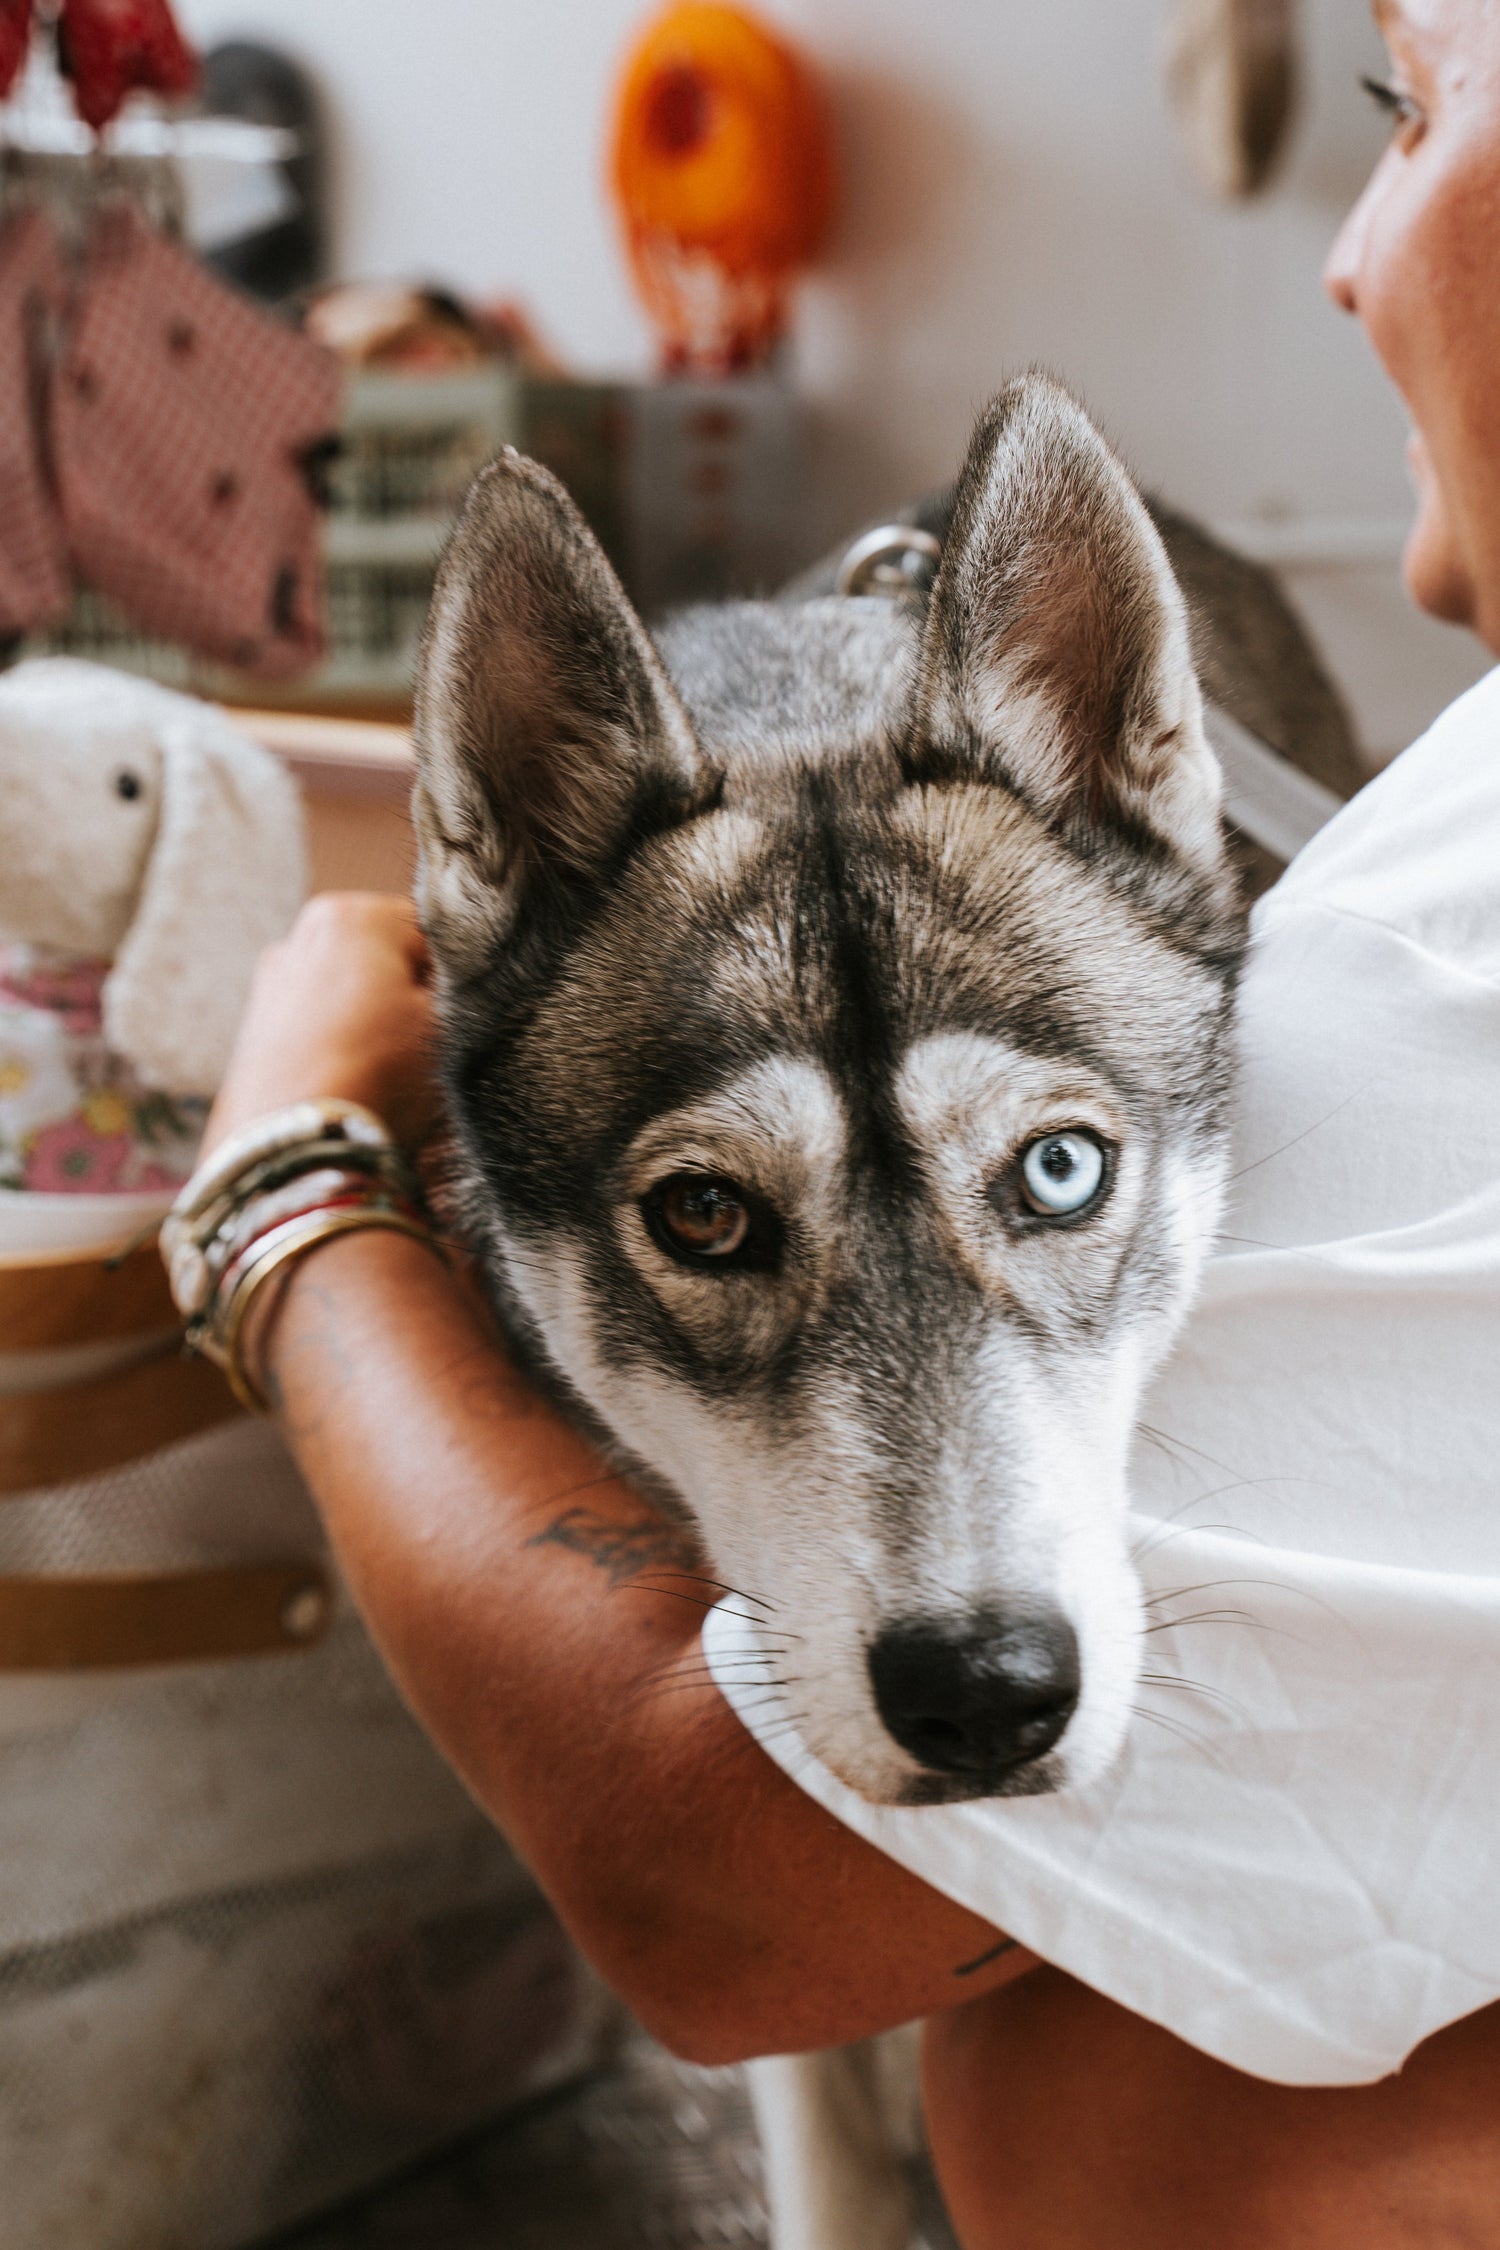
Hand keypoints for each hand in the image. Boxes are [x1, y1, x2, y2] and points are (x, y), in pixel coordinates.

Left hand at [207, 893, 440, 1155]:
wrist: (299, 1148)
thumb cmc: (379, 1076)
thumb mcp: (449, 1020)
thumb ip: (462, 983)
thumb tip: (464, 982)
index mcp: (349, 915)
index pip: (433, 932)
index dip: (456, 978)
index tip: (458, 1017)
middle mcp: (299, 938)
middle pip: (385, 961)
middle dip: (409, 998)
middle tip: (425, 1048)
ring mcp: (270, 986)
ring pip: (352, 996)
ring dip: (375, 1024)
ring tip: (388, 1073)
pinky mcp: (255, 1035)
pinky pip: (320, 1029)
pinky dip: (341, 1048)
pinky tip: (353, 1084)